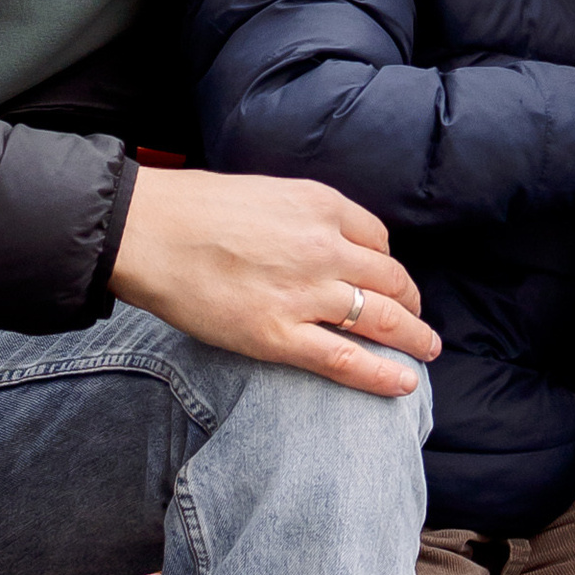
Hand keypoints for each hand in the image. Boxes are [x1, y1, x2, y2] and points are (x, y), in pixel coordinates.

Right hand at [110, 168, 439, 395]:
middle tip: (419, 319)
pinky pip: (346, 359)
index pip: (377, 239)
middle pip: (390, 279)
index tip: (386, 280)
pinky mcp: (278, 335)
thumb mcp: (265, 193)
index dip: (387, 264)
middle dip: (411, 303)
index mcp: (321, 205)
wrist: (147, 231)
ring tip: (426, 350)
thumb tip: (322, 243)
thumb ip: (301, 217)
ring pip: (381, 319)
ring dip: (413, 337)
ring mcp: (304, 293)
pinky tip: (403, 382)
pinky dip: (382, 374)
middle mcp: (323, 247)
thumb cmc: (193, 209)